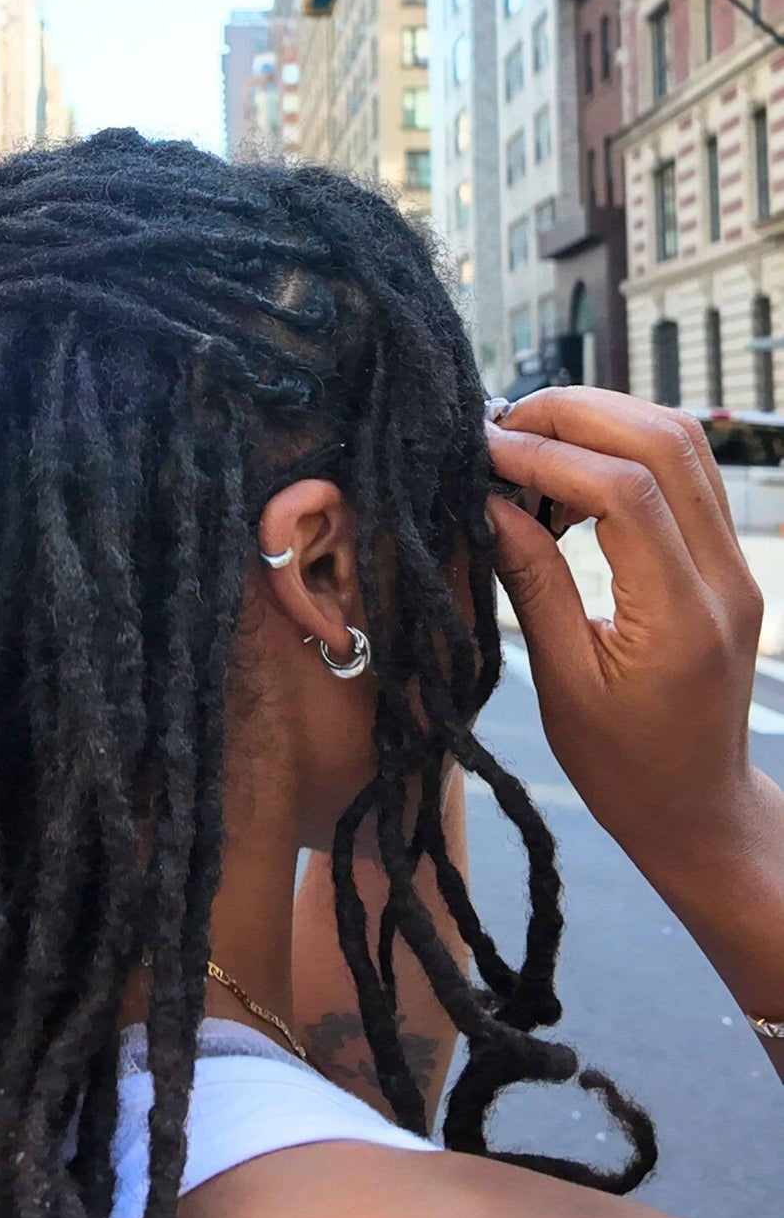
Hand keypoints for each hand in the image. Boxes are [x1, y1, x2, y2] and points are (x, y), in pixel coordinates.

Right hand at [486, 388, 763, 872]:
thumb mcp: (562, 683)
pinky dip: (624, 449)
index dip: (548, 454)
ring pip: (683, 444)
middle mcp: (724, 577)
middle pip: (667, 442)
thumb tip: (488, 503)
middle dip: (578, 413)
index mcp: (682, 617)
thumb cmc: (623, 765)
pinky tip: (567, 472)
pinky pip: (685, 474)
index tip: (483, 451)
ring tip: (529, 439)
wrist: (697, 804)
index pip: (625, 491)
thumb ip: (531, 584)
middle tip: (502, 425)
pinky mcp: (725, 559)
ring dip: (603, 420)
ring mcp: (734, 563)